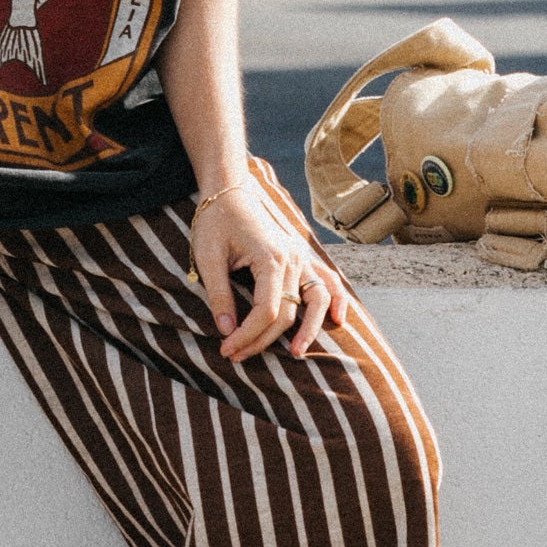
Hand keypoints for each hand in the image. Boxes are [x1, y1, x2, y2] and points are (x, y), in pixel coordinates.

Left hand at [189, 174, 349, 362]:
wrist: (229, 191)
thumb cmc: (215, 222)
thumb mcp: (208, 257)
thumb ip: (219, 294)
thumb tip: (226, 330)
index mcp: (271, 258)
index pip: (266, 311)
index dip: (246, 335)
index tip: (226, 348)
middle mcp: (293, 259)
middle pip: (287, 313)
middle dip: (261, 340)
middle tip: (235, 355)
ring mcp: (302, 257)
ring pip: (317, 301)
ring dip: (310, 329)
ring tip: (296, 354)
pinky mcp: (302, 256)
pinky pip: (328, 281)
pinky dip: (337, 301)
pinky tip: (339, 320)